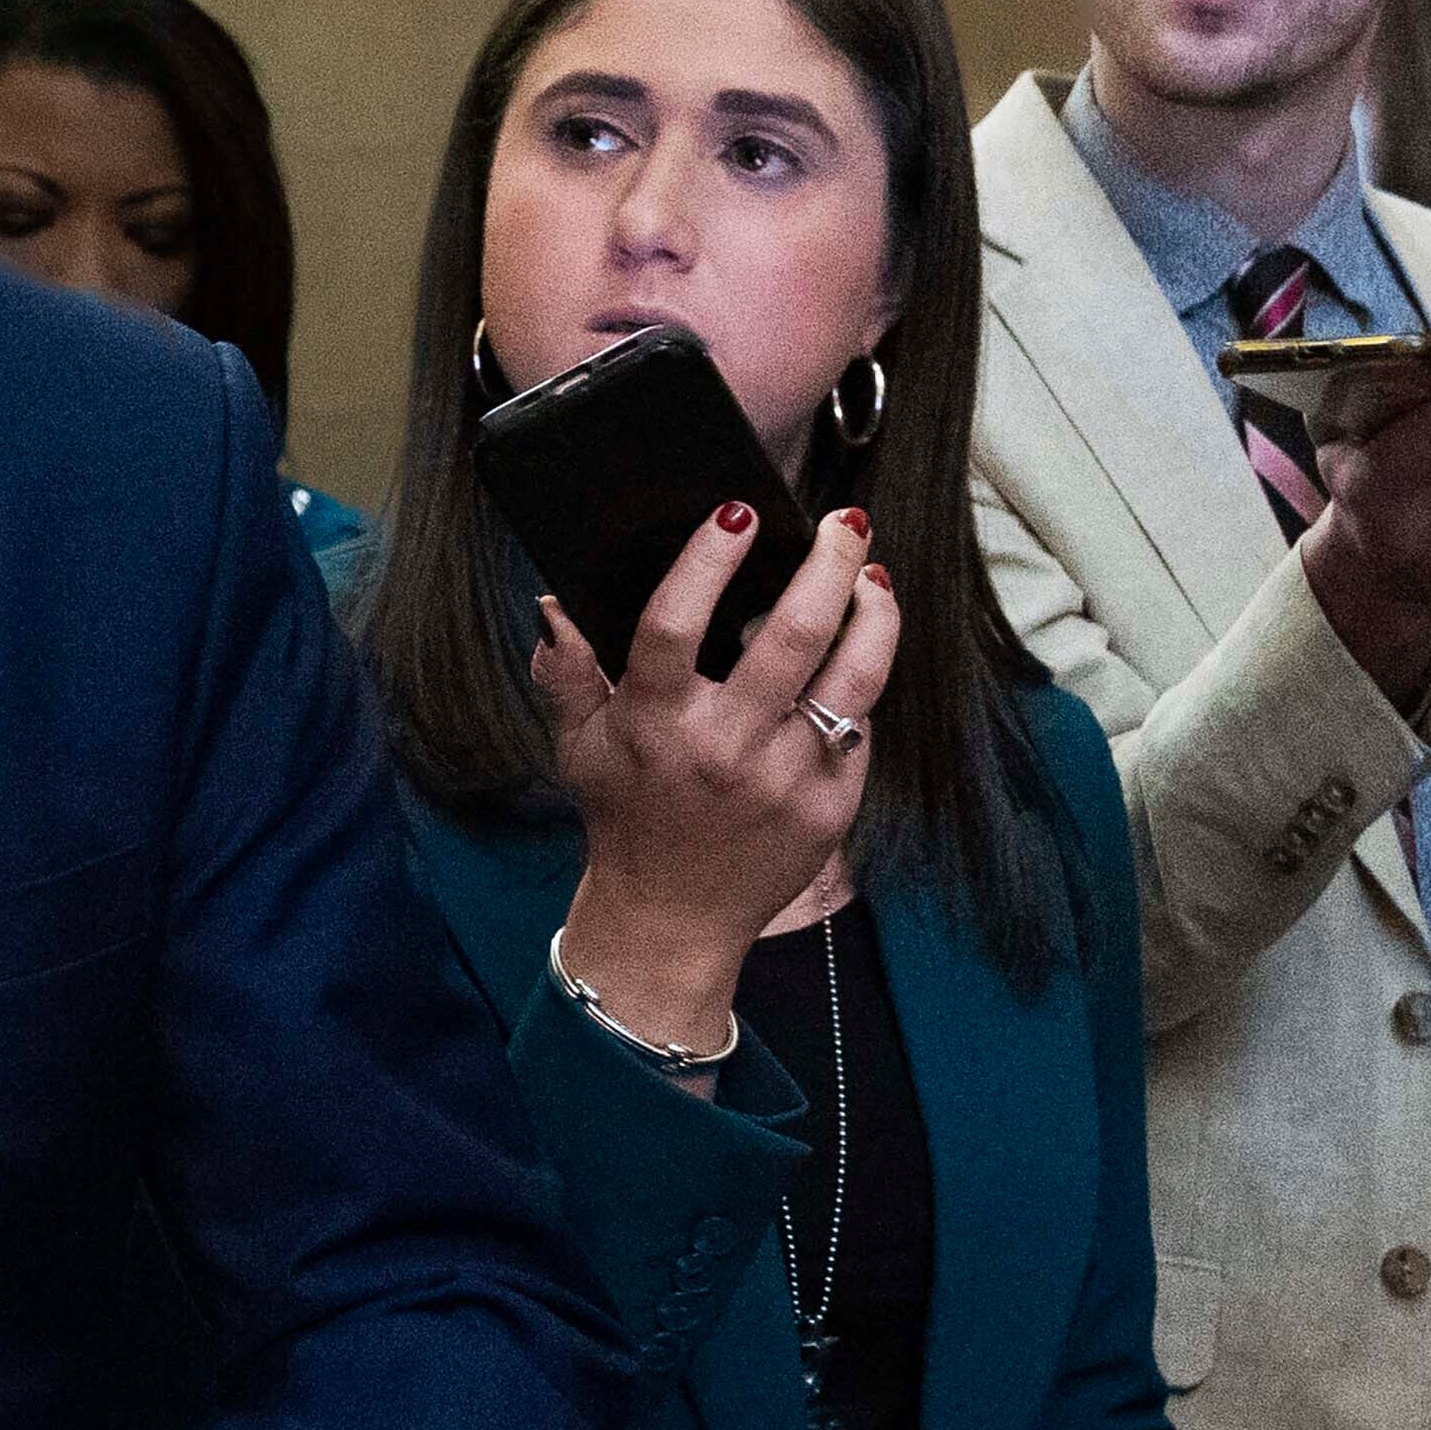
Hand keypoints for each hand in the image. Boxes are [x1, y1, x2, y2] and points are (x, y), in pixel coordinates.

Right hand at [532, 506, 895, 1059]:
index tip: (736, 510)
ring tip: (873, 577)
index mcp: (656, 724)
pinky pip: (861, 725)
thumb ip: (567, 673)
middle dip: (829, 564)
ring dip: (875, 613)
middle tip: (846, 524)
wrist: (673, 919)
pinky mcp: (831, 805)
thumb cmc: (627, 817)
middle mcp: (724, 748)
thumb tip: (555, 603)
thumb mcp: (581, 746)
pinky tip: (859, 650)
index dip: (707, 559)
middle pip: (792, 634)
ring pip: (854, 675)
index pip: (675, 622)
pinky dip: (863, 680)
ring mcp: (786, 779)